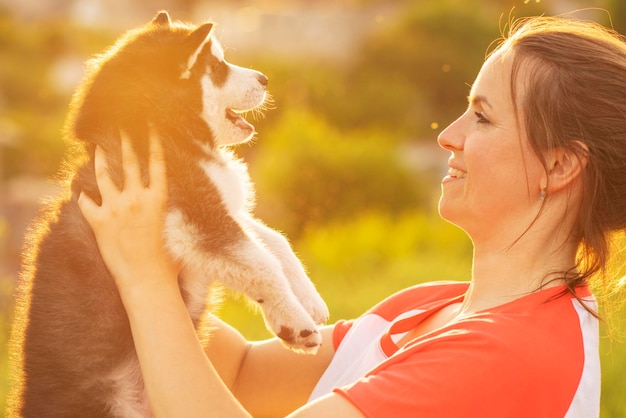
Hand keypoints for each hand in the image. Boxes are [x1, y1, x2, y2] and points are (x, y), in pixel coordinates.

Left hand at [78, 129, 178, 295]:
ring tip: (97, 149)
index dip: (154, 143)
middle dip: (125, 141)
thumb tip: (168, 204)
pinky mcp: (99, 221)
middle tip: (121, 126)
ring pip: (104, 176)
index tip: (151, 126)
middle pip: (129, 162)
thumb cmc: (167, 261)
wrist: (146, 279)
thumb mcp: (173, 229)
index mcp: (158, 199)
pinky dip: (83, 197)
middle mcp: (136, 198)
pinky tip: (80, 193)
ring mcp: (115, 207)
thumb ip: (166, 211)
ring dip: (100, 160)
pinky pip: (86, 202)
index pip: (156, 163)